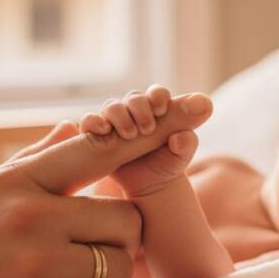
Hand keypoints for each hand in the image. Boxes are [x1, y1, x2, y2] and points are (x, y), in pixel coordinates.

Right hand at [0, 98, 211, 277]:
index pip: (100, 147)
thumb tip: (81, 124)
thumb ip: (37, 158)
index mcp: (15, 180)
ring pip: (121, 262)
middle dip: (117, 236)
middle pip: (125, 217)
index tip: (197, 107)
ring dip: (106, 273)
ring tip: (65, 277)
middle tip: (85, 247)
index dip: (153, 129)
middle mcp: (29, 215)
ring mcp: (35, 266)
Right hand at [80, 86, 205, 196]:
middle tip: (148, 129)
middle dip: (140, 109)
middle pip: (133, 97)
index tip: (162, 110)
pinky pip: (89, 121)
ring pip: (112, 106)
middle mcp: (135, 111)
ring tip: (131, 135)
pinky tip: (104, 130)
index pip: (156, 92)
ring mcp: (116, 122)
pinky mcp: (98, 135)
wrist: (150, 185)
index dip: (158, 96)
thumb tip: (183, 135)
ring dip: (120, 117)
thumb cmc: (169, 164)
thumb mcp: (183, 155)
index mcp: (158, 109)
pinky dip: (94, 122)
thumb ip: (188, 141)